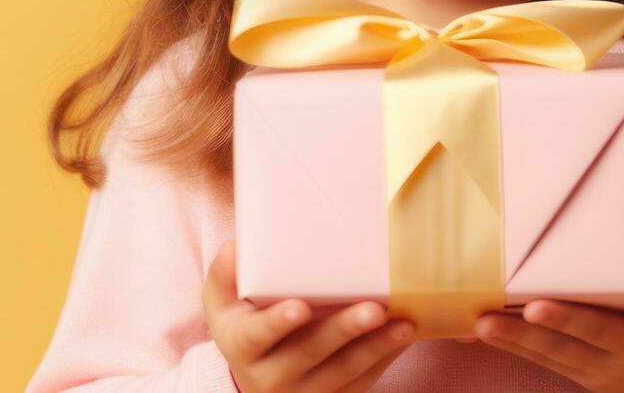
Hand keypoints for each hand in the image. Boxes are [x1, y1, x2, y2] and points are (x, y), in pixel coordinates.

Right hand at [202, 239, 418, 392]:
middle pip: (309, 353)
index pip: (258, 336)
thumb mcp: (220, 304)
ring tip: (403, 324)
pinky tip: (403, 336)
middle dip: (344, 331)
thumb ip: (224, 274)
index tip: (300, 306)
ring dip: (376, 347)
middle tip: (374, 309)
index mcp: (241, 346)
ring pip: (343, 372)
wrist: (255, 378)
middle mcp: (270, 376)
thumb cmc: (242, 326)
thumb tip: (237, 246)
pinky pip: (361, 382)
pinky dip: (384, 358)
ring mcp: (304, 392)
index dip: (278, 322)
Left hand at [473, 219, 623, 392]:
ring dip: (521, 338)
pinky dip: (515, 347)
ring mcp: (604, 368)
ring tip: (486, 323)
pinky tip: (483, 332)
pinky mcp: (582, 376)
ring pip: (560, 352)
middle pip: (598, 333)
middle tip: (534, 308)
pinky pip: (545, 361)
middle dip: (565, 321)